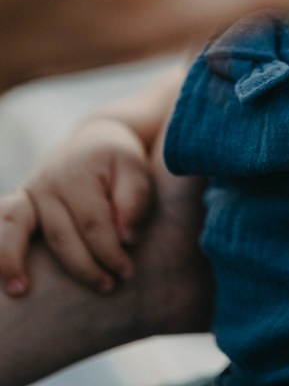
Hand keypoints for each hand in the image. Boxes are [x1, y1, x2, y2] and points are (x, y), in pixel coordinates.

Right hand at [0, 116, 152, 296]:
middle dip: (84, 267)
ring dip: (15, 261)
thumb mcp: (135, 170)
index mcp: (78, 175)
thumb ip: (133, 200)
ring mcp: (28, 192)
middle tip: (107, 287)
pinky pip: (2, 221)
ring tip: (21, 291)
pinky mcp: (19, 202)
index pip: (93, 224)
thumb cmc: (118, 161)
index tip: (127, 272)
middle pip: (60, 235)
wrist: (93, 139)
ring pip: (17, 229)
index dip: (110, 252)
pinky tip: (2, 274)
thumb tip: (126, 238)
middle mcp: (47, 183)